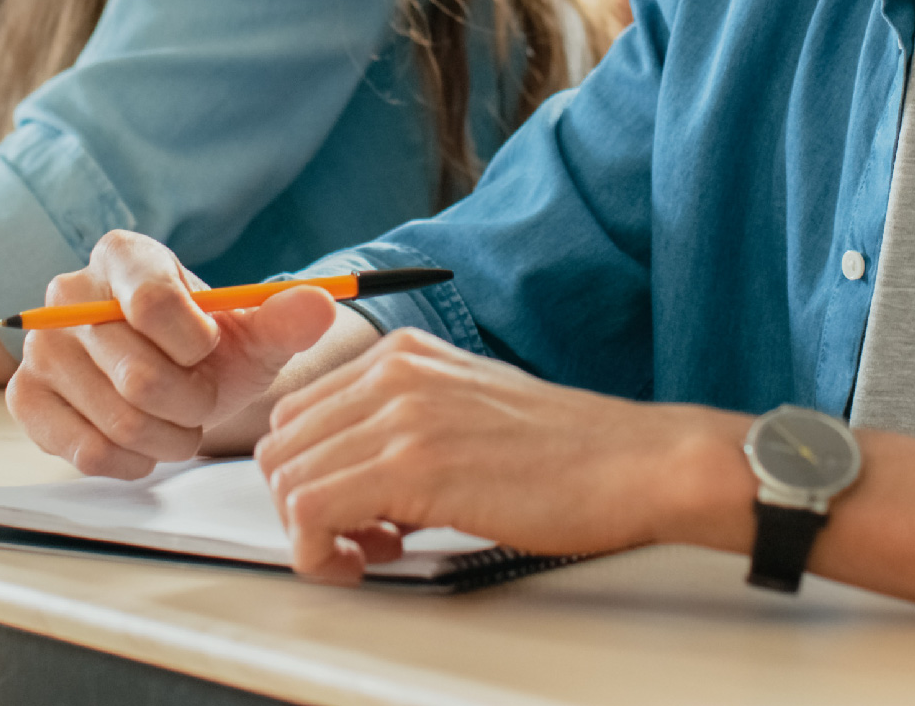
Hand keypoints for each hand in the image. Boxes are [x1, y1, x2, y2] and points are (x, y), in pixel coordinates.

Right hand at [6, 230, 342, 478]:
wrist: (181, 381)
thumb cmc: (215, 348)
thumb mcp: (258, 330)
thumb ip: (289, 316)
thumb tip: (321, 302)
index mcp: (125, 255)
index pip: (152, 302)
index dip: (195, 341)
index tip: (210, 347)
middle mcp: (69, 294)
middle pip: (138, 373)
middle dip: (192, 399)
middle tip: (204, 397)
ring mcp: (41, 348)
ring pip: (117, 418)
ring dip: (168, 435)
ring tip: (183, 421)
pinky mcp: (26, 398)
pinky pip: (85, 450)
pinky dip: (132, 459)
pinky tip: (149, 445)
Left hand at [254, 328, 752, 581]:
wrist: (634, 462)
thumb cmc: (569, 451)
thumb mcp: (472, 410)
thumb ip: (406, 425)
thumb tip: (349, 480)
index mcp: (408, 354)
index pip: (299, 413)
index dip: (312, 474)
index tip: (352, 509)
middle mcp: (397, 372)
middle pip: (281, 448)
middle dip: (303, 506)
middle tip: (359, 536)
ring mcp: (403, 414)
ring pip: (287, 483)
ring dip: (314, 535)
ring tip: (372, 550)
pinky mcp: (413, 465)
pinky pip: (310, 517)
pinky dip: (322, 556)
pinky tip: (370, 561)